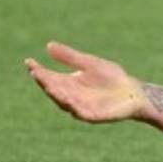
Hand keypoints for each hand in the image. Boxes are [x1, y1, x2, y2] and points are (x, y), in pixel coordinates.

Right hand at [25, 42, 144, 122]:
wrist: (133, 92)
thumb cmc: (112, 77)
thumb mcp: (89, 63)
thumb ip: (70, 57)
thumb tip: (48, 46)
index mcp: (68, 83)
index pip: (49, 77)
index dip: (38, 71)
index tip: (29, 62)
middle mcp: (71, 96)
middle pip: (54, 90)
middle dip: (45, 82)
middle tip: (37, 73)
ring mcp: (81, 107)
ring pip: (64, 102)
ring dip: (57, 95)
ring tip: (49, 85)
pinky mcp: (94, 116)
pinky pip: (81, 113)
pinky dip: (74, 108)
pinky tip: (69, 101)